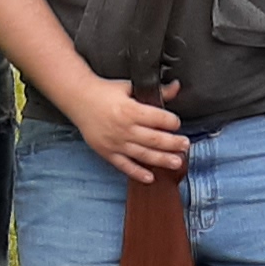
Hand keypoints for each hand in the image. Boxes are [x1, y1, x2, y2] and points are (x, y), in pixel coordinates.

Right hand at [65, 76, 190, 181]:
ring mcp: (116, 142)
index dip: (172, 122)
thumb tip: (177, 87)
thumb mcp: (130, 87)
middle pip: (155, 139)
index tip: (177, 123)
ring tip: (177, 162)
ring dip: (162, 160)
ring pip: (144, 154)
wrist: (78, 99)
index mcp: (131, 110)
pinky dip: (138, 173)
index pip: (158, 119)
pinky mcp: (107, 152)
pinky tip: (150, 178)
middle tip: (185, 145)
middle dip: (173, 143)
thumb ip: (155, 91)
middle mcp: (124, 128)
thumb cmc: (105, 92)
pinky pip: (125, 165)